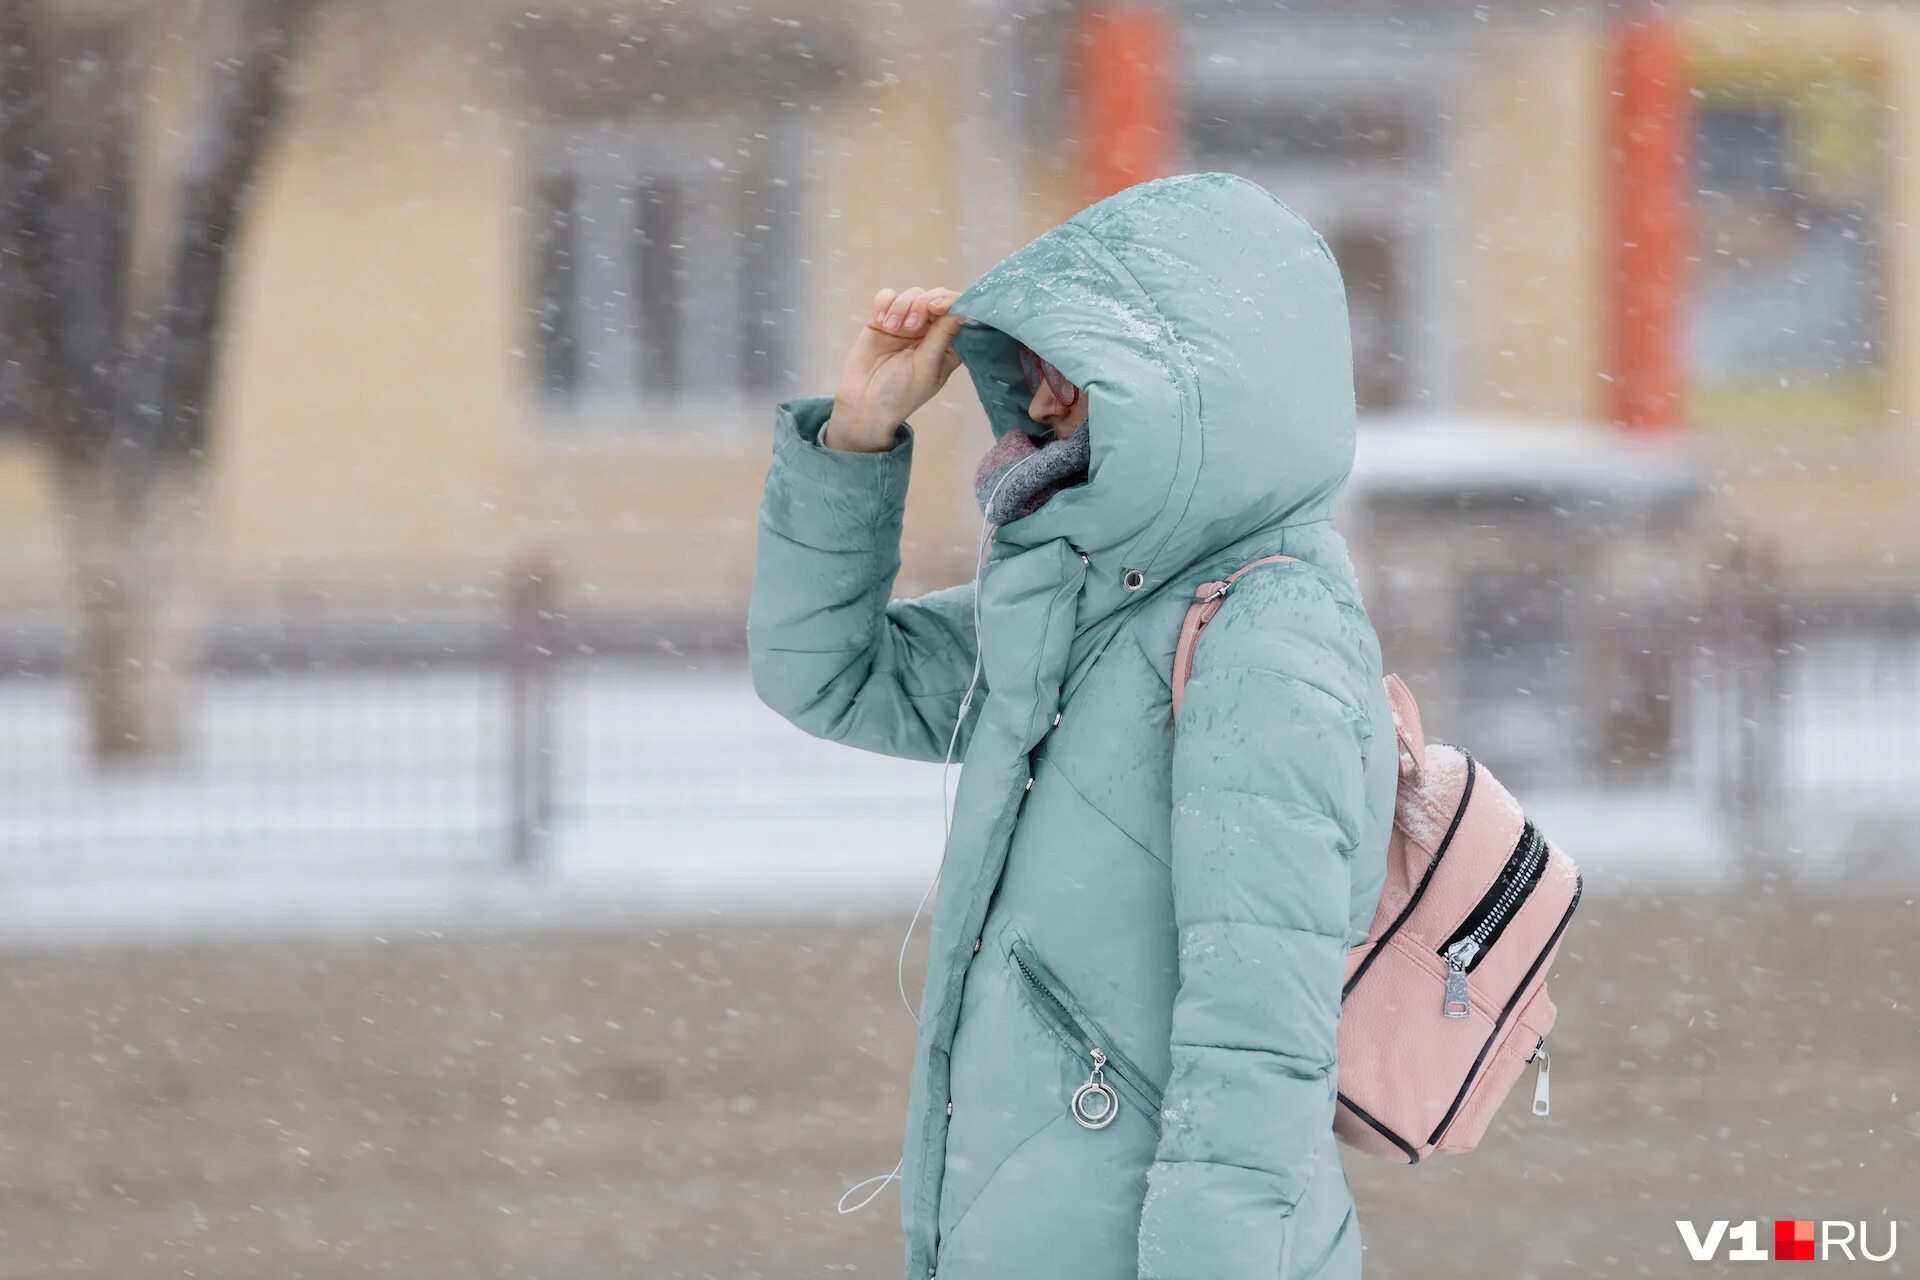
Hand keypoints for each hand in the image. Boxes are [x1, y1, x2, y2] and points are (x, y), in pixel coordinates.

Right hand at [824, 285, 966, 451]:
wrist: (864, 402)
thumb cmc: (901, 392)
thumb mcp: (926, 367)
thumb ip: (943, 336)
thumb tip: (965, 311)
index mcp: (949, 343)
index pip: (958, 312)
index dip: (951, 302)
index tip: (938, 308)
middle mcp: (931, 329)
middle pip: (936, 297)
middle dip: (923, 304)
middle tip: (911, 325)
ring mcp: (907, 322)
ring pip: (912, 294)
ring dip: (902, 307)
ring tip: (892, 329)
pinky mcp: (885, 317)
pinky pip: (887, 296)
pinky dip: (884, 303)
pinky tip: (881, 322)